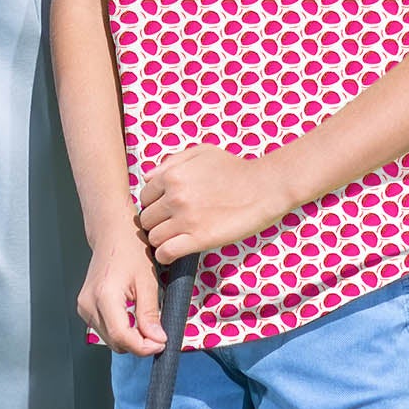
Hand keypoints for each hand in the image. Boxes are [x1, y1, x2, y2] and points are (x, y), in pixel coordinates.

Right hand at [77, 222, 163, 355]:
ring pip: (110, 339)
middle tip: (157, 332)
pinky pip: (105, 330)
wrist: (111, 232)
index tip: (162, 343)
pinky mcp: (84, 307)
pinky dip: (121, 331)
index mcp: (104, 296)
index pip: (122, 337)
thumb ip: (149, 313)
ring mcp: (84, 306)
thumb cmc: (129, 248)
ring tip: (145, 322)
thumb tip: (157, 340)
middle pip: (116, 342)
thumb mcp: (147, 281)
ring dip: (130, 339)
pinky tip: (131, 317)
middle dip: (139, 343)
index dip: (144, 347)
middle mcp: (89, 304)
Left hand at [136, 146, 294, 262]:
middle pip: (146, 219)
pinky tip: (173, 253)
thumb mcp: (200, 152)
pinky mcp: (199, 239)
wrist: (264, 187)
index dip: (153, 205)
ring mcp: (186, 219)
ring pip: (154, 237)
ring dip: (161, 240)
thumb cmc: (234, 168)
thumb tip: (147, 178)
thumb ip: (171, 162)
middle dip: (155, 223)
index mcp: (171, 175)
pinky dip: (165, 256)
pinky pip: (166, 253)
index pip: (144, 197)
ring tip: (173, 239)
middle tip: (169, 226)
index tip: (164, 211)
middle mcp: (174, 196)